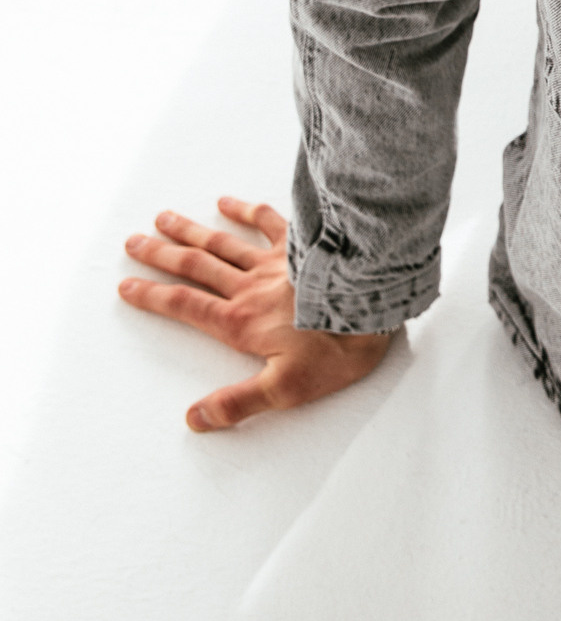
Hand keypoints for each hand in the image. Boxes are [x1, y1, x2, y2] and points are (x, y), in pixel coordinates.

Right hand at [119, 197, 393, 431]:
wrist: (375, 306)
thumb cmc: (336, 349)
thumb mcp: (285, 390)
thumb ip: (238, 403)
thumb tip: (195, 418)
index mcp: (241, 323)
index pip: (184, 306)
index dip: (152, 296)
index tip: (126, 284)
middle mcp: (250, 288)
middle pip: (195, 267)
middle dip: (161, 255)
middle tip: (132, 241)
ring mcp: (275, 263)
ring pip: (223, 243)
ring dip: (191, 231)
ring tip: (163, 218)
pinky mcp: (303, 247)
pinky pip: (268, 222)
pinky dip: (245, 210)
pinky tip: (227, 202)